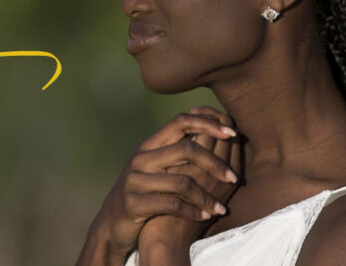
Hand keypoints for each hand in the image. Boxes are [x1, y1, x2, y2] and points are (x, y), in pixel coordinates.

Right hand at [77, 108, 237, 265]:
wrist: (113, 223)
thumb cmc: (144, 192)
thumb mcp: (155, 166)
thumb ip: (176, 150)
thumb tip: (215, 130)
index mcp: (149, 145)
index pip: (180, 122)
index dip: (208, 123)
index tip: (232, 133)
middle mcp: (140, 159)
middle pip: (186, 149)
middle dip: (214, 163)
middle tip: (233, 178)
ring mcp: (135, 180)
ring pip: (182, 181)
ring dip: (206, 197)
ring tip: (219, 207)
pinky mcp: (133, 203)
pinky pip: (172, 204)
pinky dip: (192, 211)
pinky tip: (203, 216)